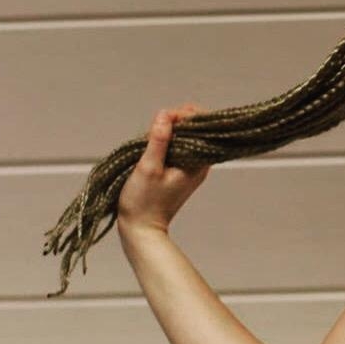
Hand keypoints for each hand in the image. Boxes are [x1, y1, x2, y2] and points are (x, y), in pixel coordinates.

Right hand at [117, 103, 210, 232]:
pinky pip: (175, 147)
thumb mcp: (149, 168)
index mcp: (198, 164)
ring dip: (167, 131)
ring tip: (150, 138)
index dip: (186, 116)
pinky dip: (164, 141)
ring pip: (183, 137)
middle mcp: (198, 165)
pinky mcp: (178, 171)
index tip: (166, 118)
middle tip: (155, 129)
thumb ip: (158, 140)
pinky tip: (150, 145)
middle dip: (175, 122)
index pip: (203, 127)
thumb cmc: (144, 202)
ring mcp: (189, 167)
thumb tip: (166, 115)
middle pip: (194, 129)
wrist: (141, 227)